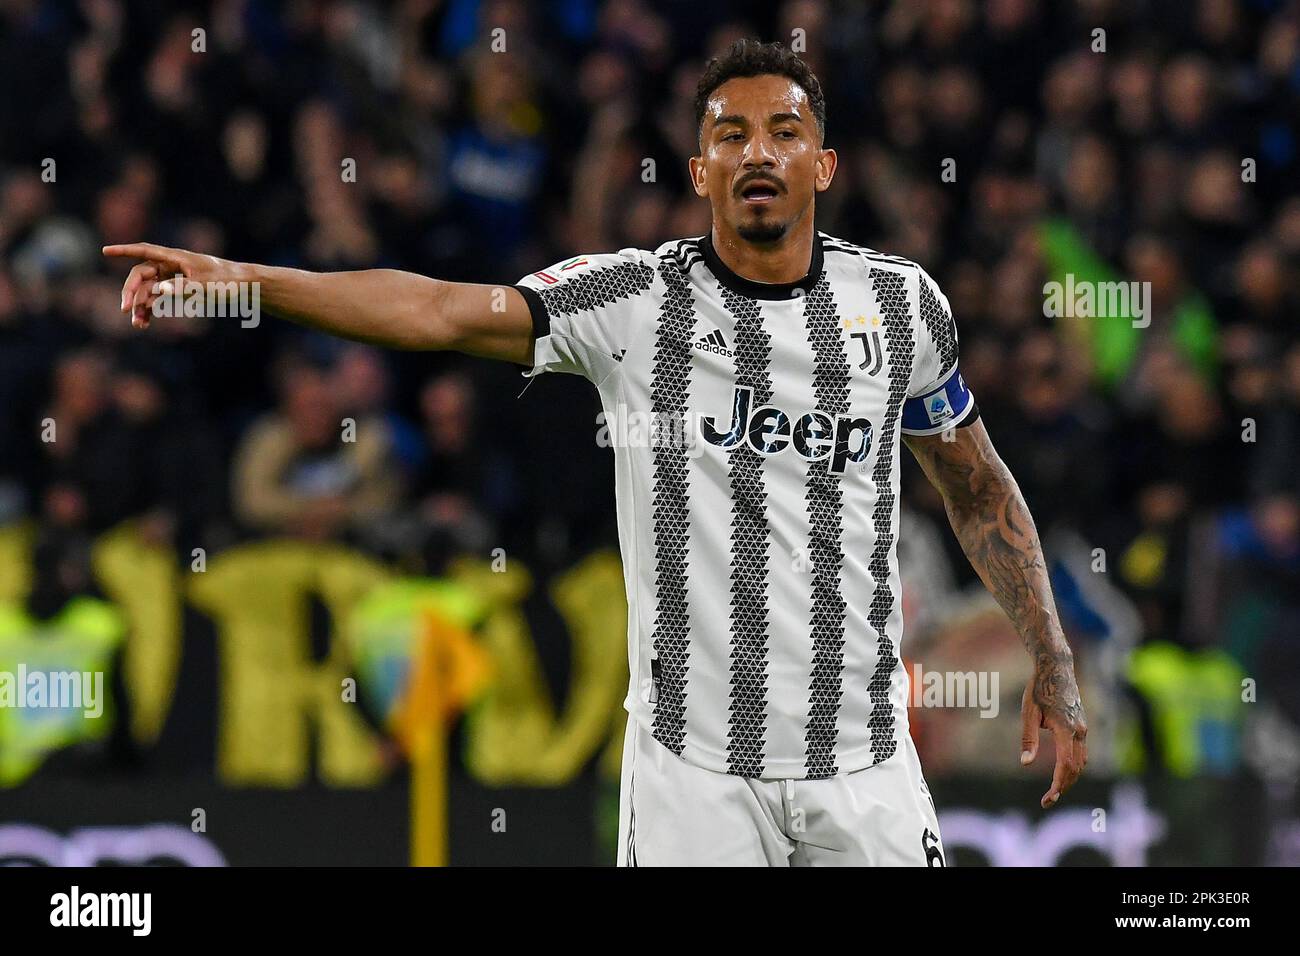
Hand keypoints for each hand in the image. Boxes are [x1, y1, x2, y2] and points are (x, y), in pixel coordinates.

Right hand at [102, 242, 241, 329]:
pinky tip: (145, 324)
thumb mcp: (205, 286)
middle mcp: (172, 266)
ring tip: (138, 325)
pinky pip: (159, 298)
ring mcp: (175, 277)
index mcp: (176, 258)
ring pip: (149, 289)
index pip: (145, 251)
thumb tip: (158, 290)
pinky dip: (151, 309)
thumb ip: (181, 287)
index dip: (124, 250)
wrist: (245, 287)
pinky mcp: (180, 289)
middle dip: (132, 292)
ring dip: (141, 306)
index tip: (105, 251)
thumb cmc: (227, 282)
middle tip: (126, 310)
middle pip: (142, 275)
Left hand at [1020, 655, 1086, 808]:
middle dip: (1063, 787)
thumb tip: (1025, 763)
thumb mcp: (1028, 713)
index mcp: (1066, 729)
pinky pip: (1082, 753)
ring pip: (1081, 762)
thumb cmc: (1039, 689)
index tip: (1048, 799)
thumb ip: (1028, 739)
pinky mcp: (1083, 726)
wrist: (1057, 669)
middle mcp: (1080, 731)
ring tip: (1054, 789)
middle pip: (1076, 769)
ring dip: (1069, 778)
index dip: (1058, 785)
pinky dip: (1074, 766)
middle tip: (1048, 800)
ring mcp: (1084, 729)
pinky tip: (1063, 772)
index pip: (1066, 766)